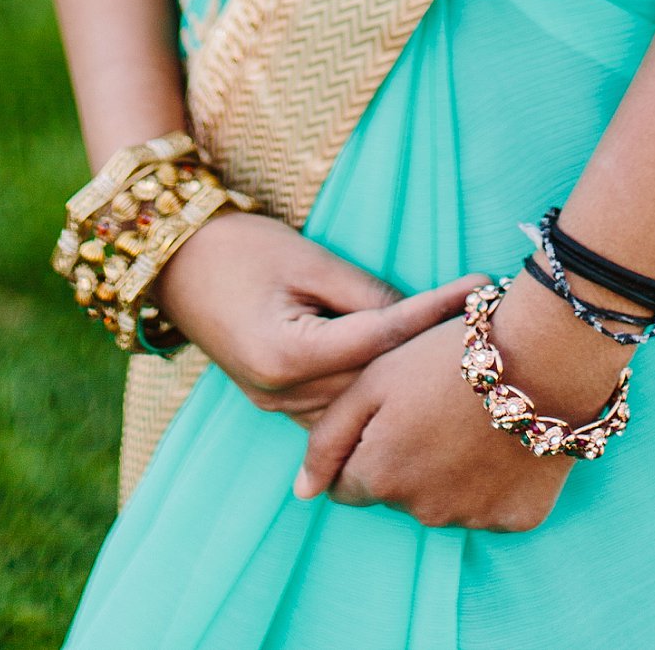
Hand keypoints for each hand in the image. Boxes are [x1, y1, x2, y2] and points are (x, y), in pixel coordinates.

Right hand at [150, 211, 475, 423]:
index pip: (380, 337)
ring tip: (453, 350)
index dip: (433, 310)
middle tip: (482, 324)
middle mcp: (282, 393)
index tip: (479, 287)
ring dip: (400, 379)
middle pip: (374, 383)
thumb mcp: (305, 258)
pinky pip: (334, 406)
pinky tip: (401, 372)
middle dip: (424, 355)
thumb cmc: (236, 248)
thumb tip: (420, 317)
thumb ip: (366, 293)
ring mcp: (276, 404)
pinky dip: (367, 389)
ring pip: (358, 404)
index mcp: (287, 355)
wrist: (171, 259)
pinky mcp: (274, 401)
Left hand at [295, 274, 620, 529]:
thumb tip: (302, 492)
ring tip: (465, 419)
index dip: (361, 446)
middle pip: (395, 492)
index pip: (347, 485)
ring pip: (440, 501)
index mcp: (381, 478)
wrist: (539, 361)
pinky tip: (496, 440)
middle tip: (429, 408)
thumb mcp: (371, 384)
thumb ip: (328, 441)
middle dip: (402, 458)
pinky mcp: (517, 519)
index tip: (386, 414)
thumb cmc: (444, 360)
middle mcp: (424, 511)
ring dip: (444, 470)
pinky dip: (487, 480)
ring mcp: (474, 519)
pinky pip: (488, 506)